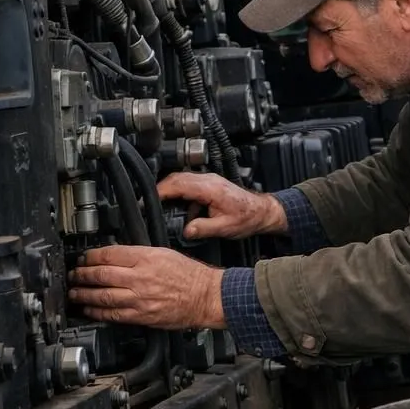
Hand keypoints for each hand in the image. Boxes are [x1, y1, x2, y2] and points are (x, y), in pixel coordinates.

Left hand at [69, 246, 225, 329]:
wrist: (206, 296)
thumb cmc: (190, 275)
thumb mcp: (165, 253)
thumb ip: (139, 255)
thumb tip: (114, 257)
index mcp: (147, 258)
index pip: (109, 254)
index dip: (90, 256)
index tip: (83, 258)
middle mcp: (141, 278)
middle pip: (100, 275)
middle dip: (81, 275)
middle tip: (73, 274)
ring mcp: (139, 298)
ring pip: (102, 296)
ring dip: (83, 294)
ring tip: (74, 292)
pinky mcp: (141, 316)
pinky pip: (112, 315)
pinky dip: (96, 312)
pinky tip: (89, 309)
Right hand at [157, 172, 286, 240]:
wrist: (262, 212)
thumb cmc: (248, 217)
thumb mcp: (225, 227)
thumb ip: (203, 228)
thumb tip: (186, 231)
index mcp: (210, 188)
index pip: (178, 184)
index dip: (160, 191)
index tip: (147, 201)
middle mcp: (208, 180)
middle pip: (176, 178)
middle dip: (159, 190)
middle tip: (147, 204)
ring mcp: (209, 180)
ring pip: (181, 179)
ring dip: (169, 191)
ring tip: (160, 207)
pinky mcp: (210, 184)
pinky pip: (189, 185)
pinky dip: (180, 194)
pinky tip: (180, 209)